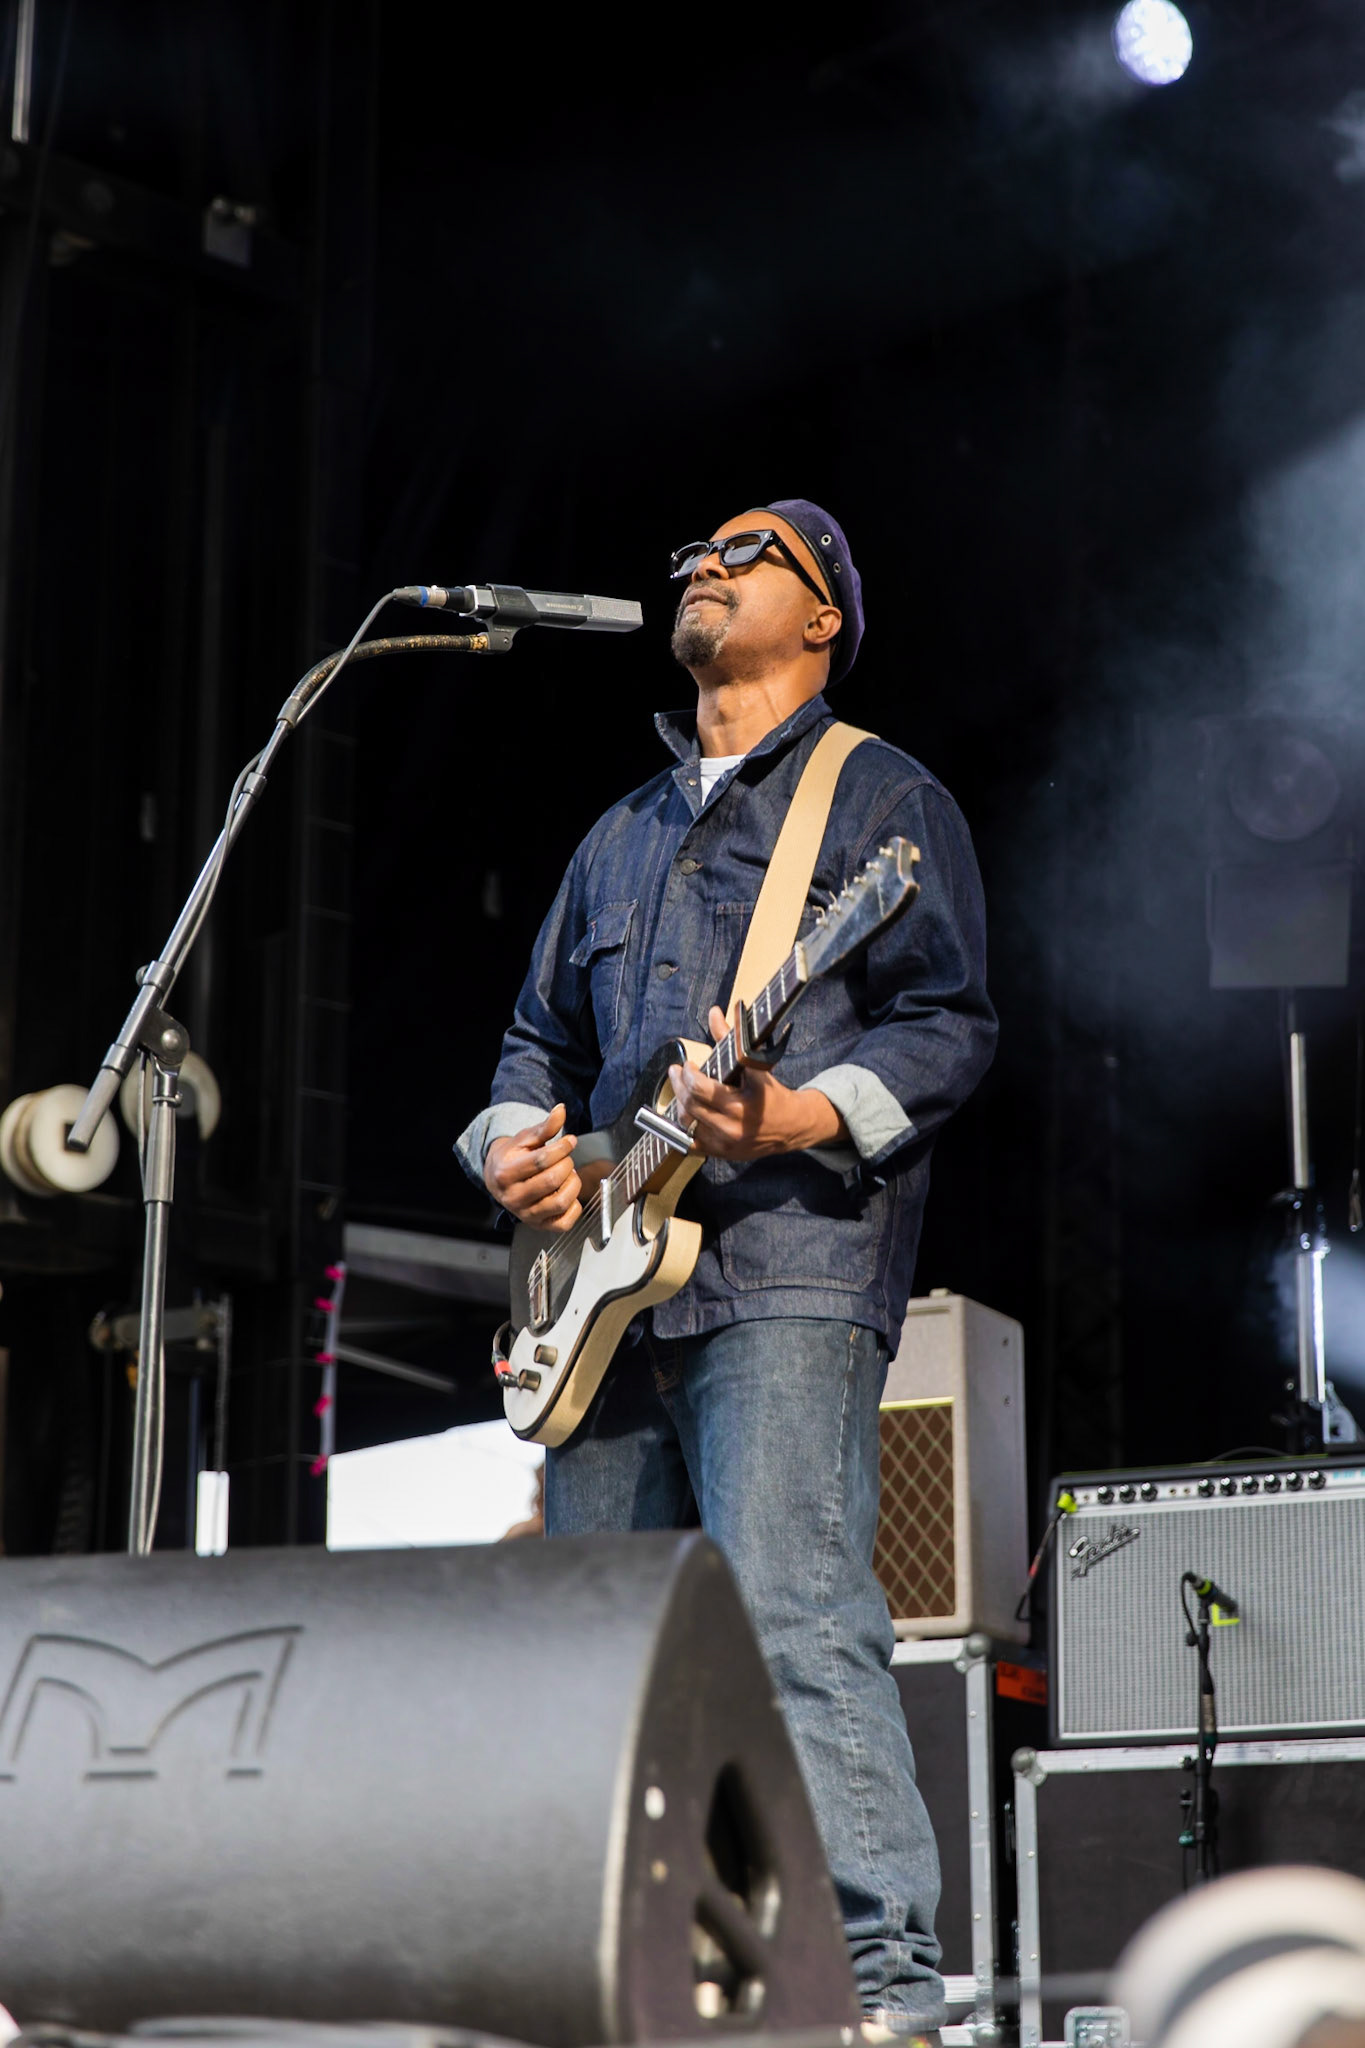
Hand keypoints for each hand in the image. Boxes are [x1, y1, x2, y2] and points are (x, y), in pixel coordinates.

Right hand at [485, 1103, 582, 1230]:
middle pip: (552, 1180)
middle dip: (567, 1164)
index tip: (570, 1141)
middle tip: (565, 1159)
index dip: (562, 1148)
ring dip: (573, 1184)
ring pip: (560, 1201)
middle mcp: (513, 1198)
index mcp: (506, 1173)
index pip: (541, 1161)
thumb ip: (545, 1126)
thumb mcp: (525, 1139)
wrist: (498, 1179)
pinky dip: (574, 1206)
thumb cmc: (513, 1157)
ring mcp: (526, 1215)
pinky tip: (568, 1192)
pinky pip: (565, 1222)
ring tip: (568, 1174)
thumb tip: (561, 1110)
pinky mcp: (539, 1226)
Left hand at [667, 1007, 846, 1161]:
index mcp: (745, 1103)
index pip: (703, 1089)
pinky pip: (690, 1142)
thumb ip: (731, 1040)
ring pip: (687, 1122)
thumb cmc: (773, 1094)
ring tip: (680, 1088)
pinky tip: (684, 1110)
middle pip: (691, 1104)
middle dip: (679, 1084)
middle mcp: (734, 1126)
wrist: (792, 1127)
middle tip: (677, 1071)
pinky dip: (683, 1125)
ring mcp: (726, 1143)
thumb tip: (714, 1012)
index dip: (689, 1074)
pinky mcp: (721, 1153)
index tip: (689, 1064)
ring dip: (679, 1102)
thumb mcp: (756, 1066)